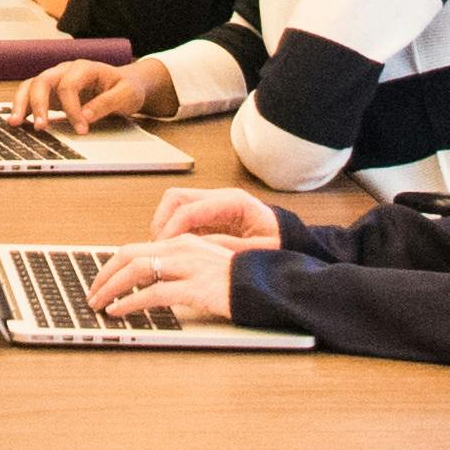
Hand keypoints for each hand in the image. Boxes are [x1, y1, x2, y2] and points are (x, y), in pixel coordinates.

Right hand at [8, 55, 176, 130]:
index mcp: (85, 68)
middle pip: (43, 81)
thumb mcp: (127, 95)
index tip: (81, 129)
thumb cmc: (127, 88)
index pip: (69, 85)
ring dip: (22, 104)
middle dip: (38, 104)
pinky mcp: (51, 93)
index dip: (72, 108)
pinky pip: (30, 96)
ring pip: (31, 85)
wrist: (125, 84)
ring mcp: (56, 80)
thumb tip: (86, 117)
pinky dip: (22, 107)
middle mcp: (66, 70)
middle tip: (41, 127)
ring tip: (15, 123)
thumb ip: (107, 103)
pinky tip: (17, 121)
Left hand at [85, 236, 242, 325]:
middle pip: (129, 255)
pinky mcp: (196, 288)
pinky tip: (120, 311)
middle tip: (92, 293)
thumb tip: (150, 282)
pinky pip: (154, 294)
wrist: (267, 287)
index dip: (113, 265)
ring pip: (137, 270)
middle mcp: (183, 248)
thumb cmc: (238, 281)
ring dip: (111, 287)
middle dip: (104, 274)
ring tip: (99, 303)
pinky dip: (132, 302)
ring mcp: (189, 266)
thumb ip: (180, 268)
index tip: (100, 281)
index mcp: (183, 241)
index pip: (136, 248)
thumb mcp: (204, 267)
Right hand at [148, 189, 288, 249]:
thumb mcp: (258, 252)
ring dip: (164, 225)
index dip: (172, 229)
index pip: (189, 208)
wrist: (292, 242)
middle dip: (162, 222)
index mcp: (233, 202)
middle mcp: (220, 198)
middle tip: (158, 249)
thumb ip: (228, 249)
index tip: (163, 249)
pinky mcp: (210, 217)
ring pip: (174, 205)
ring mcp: (213, 205)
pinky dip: (172, 231)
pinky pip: (182, 217)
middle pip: (176, 198)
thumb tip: (197, 249)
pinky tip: (174, 250)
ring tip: (163, 251)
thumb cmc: (280, 245)